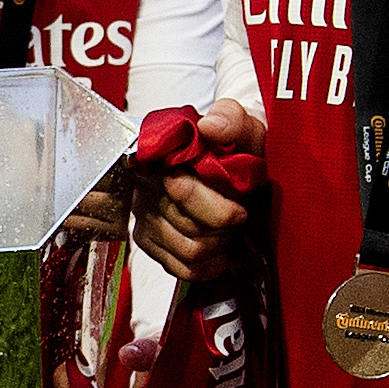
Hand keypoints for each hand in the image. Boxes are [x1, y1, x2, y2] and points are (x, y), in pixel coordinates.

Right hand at [136, 99, 263, 283]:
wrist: (232, 165)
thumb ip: (231, 119)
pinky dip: (208, 264)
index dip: (219, 208)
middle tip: (237, 215)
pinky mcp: (148, 240)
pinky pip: (182, 268)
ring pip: (189, 250)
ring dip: (218, 244)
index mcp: (166, 154)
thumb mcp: (243, 128)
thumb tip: (209, 127)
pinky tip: (216, 246)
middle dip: (223, 226)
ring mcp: (144, 214)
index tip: (240, 206)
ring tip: (226, 229)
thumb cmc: (236, 149)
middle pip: (189, 226)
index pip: (181, 191)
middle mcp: (147, 184)